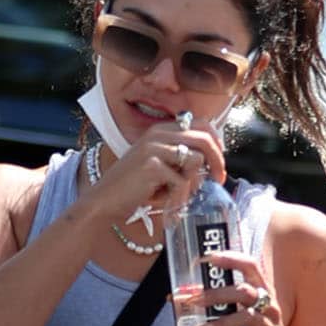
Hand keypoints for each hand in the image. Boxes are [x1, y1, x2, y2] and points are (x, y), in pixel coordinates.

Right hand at [80, 121, 224, 237]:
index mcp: (161, 130)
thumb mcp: (159, 165)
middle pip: (205, 139)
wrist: (105, 199)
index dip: (217, 143)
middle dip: (217, 162)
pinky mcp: (152, 166)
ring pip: (196, 161)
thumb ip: (180, 158)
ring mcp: (154, 148)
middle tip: (219, 180)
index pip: (202, 124)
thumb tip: (212, 162)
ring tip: (175, 194)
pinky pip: (182, 182)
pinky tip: (161, 200)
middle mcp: (158, 133)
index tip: (220, 164)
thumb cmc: (135, 187)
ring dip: (192, 183)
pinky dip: (177, 196)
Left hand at [201, 249, 303, 325]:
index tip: (207, 258)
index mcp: (261, 290)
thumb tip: (175, 297)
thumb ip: (216, 302)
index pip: (250, 266)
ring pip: (246, 318)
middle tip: (191, 301)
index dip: (230, 258)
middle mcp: (268, 305)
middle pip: (244, 292)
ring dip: (219, 323)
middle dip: (215, 294)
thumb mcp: (241, 311)